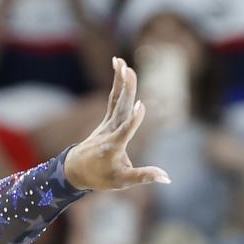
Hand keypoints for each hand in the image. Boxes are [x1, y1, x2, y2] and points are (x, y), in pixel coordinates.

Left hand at [63, 58, 170, 191]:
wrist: (76, 170)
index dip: (134, 119)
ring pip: (116, 99)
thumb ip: (143, 176)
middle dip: (126, 91)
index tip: (142, 105)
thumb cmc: (101, 177)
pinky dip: (118, 82)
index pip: (125, 131)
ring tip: (122, 62)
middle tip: (129, 71)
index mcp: (114, 147)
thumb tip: (167, 178)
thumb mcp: (122, 181)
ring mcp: (107, 123)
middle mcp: (109, 131)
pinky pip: (114, 97)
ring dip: (120, 81)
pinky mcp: (108, 118)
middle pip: (120, 109)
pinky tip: (119, 64)